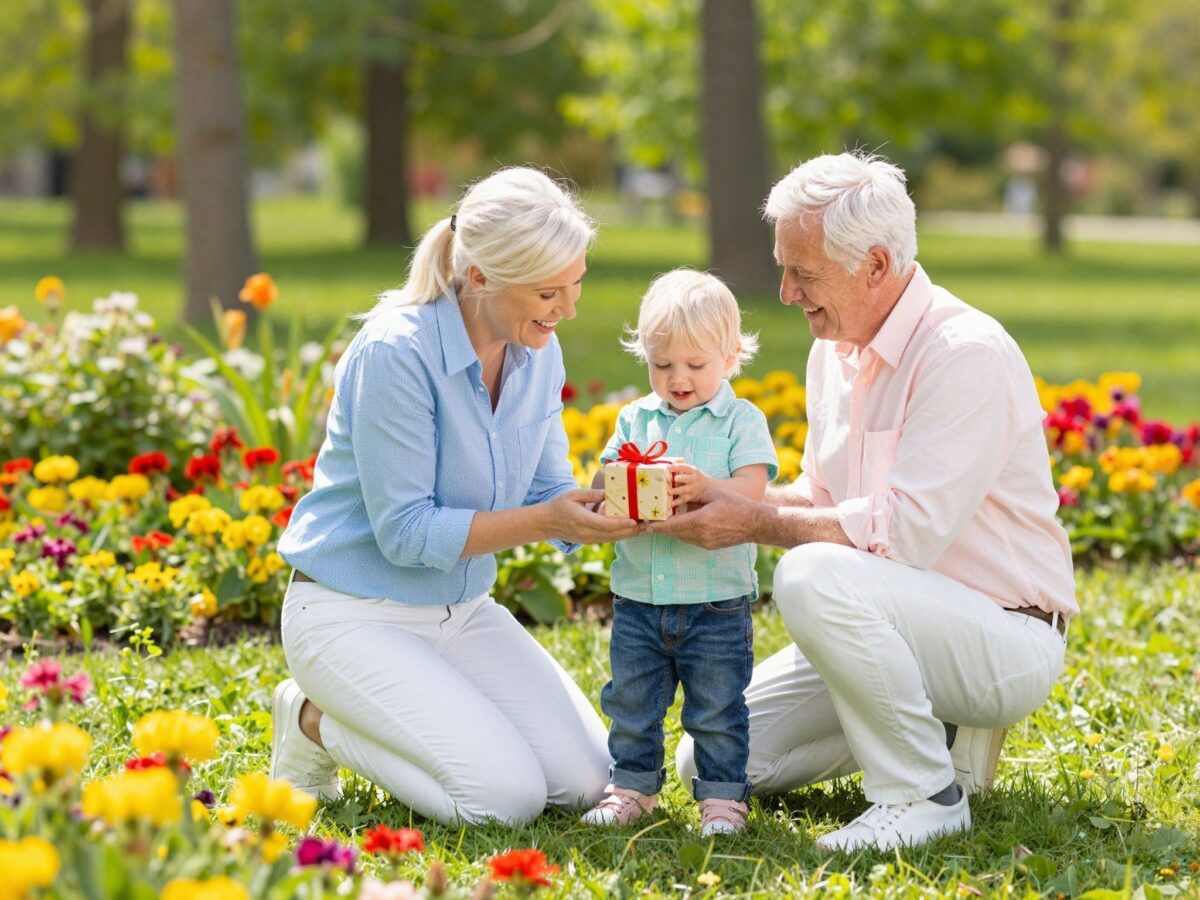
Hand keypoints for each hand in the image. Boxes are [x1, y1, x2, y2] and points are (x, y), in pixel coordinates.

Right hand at [545, 489, 644, 544]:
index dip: (622, 524)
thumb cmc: (559, 505)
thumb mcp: (574, 495)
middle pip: (614, 535)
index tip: (636, 520)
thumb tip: (609, 492)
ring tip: (646, 527)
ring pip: (614, 539)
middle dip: (632, 530)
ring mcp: (589, 540)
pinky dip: (622, 535)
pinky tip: (632, 530)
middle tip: (649, 523)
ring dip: (630, 534)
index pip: (605, 525)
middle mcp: (587, 534)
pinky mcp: (591, 541)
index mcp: (582, 521)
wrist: (546, 524)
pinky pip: (609, 539)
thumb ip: (592, 494)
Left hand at [647, 482, 761, 548]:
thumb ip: (696, 496)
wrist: (755, 524)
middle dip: (662, 529)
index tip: (647, 525)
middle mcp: (702, 534)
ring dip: (672, 531)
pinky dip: (683, 533)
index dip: (659, 526)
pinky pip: (691, 540)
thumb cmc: (736, 505)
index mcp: (702, 520)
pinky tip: (679, 527)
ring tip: (661, 524)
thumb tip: (678, 495)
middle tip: (649, 524)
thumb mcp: (714, 495)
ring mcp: (706, 542)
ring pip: (682, 537)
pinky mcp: (709, 546)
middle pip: (675, 533)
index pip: (674, 525)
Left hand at [669, 463, 709, 506]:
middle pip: (686, 479)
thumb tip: (668, 462)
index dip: (677, 467)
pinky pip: (683, 500)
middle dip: (679, 479)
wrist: (706, 487)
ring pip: (684, 490)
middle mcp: (693, 479)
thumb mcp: (690, 469)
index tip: (668, 468)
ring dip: (676, 491)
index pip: (685, 467)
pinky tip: (672, 503)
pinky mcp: (690, 497)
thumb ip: (680, 465)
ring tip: (669, 492)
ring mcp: (692, 489)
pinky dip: (677, 502)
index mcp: (692, 470)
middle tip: (671, 479)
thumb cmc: (692, 476)